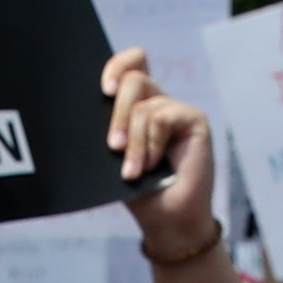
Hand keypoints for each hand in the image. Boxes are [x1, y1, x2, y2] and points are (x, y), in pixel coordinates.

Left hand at [106, 49, 220, 265]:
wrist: (165, 219)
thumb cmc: (139, 190)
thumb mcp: (114, 156)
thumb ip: (109, 127)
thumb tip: (88, 105)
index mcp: (136, 105)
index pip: (131, 63)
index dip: (116, 66)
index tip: (104, 91)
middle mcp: (158, 103)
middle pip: (133, 78)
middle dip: (117, 114)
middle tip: (112, 146)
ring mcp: (176, 111)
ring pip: (143, 103)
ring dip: (133, 141)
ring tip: (133, 170)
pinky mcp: (194, 120)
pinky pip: (161, 117)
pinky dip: (151, 144)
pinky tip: (153, 165)